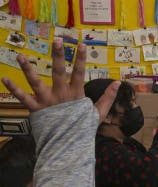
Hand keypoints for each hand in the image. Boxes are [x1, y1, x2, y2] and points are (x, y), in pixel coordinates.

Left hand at [1, 38, 119, 120]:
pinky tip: (4, 78)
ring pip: (35, 82)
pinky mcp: (35, 109)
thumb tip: (117, 83)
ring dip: (27, 68)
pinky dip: (13, 89)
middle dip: (58, 55)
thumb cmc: (83, 128)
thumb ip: (108, 97)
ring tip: (20, 56)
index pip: (80, 73)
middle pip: (58, 71)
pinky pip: (22, 98)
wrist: (68, 145)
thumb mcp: (99, 113)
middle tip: (57, 40)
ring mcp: (46, 101)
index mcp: (75, 94)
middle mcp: (60, 94)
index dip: (81, 59)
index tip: (81, 45)